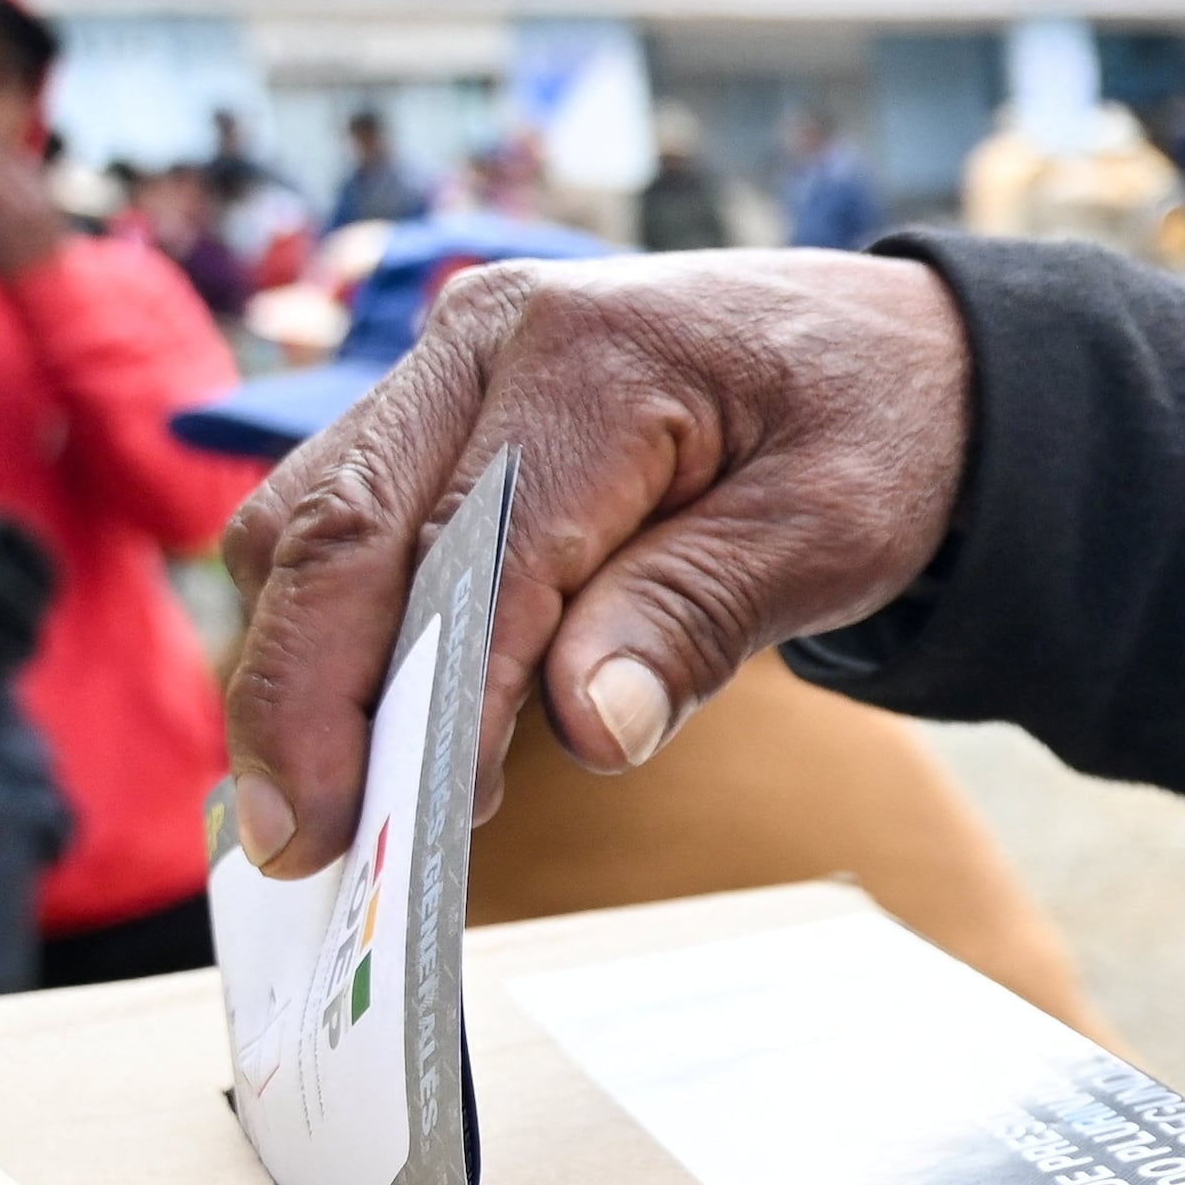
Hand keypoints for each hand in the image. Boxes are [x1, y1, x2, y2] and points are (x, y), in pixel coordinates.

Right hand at [218, 253, 973, 873]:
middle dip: (300, 698)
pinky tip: (353, 734)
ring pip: (303, 523)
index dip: (441, 695)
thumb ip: (705, 614)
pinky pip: (328, 520)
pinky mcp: (426, 412)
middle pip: (336, 527)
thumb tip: (590, 728)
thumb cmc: (871, 432)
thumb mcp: (836, 530)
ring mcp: (441, 367)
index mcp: (595, 352)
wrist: (891, 349)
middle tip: (302, 849)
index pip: (477, 548)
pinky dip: (321, 629)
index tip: (426, 819)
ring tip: (320, 814)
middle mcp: (486, 336)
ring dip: (293, 670)